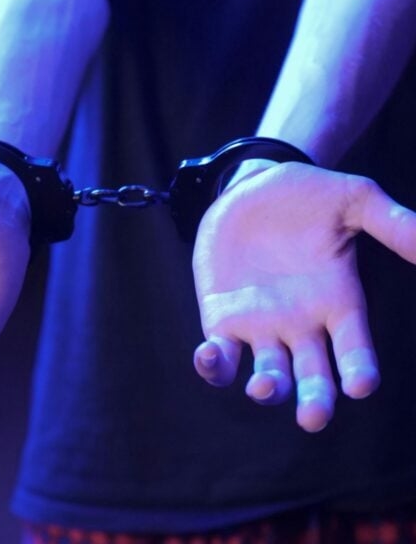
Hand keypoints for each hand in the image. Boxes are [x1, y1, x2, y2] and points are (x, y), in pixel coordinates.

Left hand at [192, 161, 415, 431]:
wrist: (252, 186)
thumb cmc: (309, 194)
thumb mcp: (356, 200)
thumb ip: (394, 224)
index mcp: (338, 304)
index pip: (354, 350)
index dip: (358, 370)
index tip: (360, 384)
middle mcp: (301, 323)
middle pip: (312, 377)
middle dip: (314, 400)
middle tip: (312, 417)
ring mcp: (259, 324)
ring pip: (267, 374)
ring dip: (267, 388)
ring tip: (263, 388)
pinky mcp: (221, 318)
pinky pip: (219, 354)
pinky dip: (213, 364)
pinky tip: (209, 355)